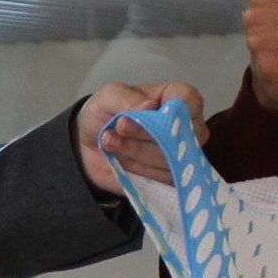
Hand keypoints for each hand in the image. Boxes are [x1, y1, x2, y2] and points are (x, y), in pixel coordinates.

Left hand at [80, 81, 207, 191]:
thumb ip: (128, 100)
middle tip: (119, 127)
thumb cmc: (106, 113)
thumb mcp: (109, 97)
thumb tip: (150, 107)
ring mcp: (182, 156)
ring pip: (168, 159)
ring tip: (110, 141)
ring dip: (135, 151)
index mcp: (177, 98)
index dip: (171, 110)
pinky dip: (135, 169)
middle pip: (179, 134)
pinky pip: (161, 179)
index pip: (189, 100)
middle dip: (145, 133)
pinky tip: (118, 160)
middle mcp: (187, 127)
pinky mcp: (170, 179)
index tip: (144, 113)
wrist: (88, 145)